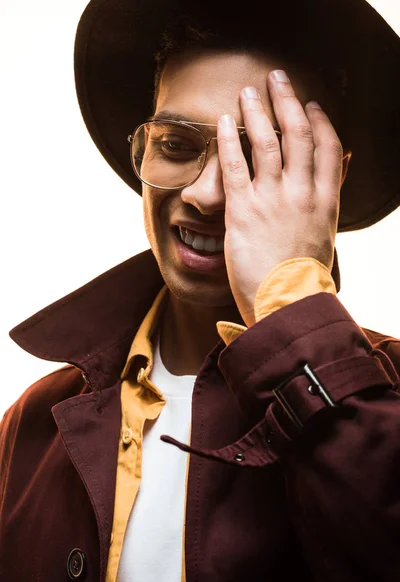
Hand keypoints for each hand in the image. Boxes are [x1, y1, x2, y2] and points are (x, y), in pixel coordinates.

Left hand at [217, 69, 343, 326]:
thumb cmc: (304, 279)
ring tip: (249, 90)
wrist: (286, 305)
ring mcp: (272, 200)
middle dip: (288, 101)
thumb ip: (327, 200)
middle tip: (278, 78)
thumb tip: (339, 171)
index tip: (312, 105)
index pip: (328, 148)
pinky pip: (234, 166)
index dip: (320, 121)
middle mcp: (302, 194)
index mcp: (325, 201)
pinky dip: (228, 140)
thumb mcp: (324, 236)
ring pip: (266, 142)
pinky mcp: (242, 211)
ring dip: (257, 111)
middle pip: (298, 135)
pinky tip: (222, 120)